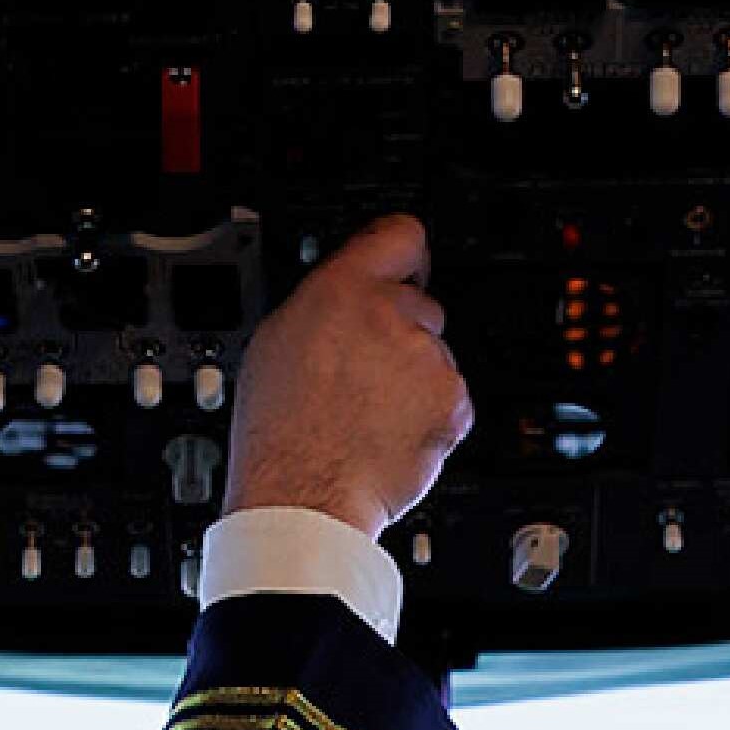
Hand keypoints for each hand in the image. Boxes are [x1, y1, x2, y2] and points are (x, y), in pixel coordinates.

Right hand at [222, 213, 473, 540]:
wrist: (305, 494)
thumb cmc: (280, 433)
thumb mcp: (276, 342)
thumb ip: (324, 307)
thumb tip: (343, 303)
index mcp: (341, 290)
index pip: (400, 235)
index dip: (406, 254)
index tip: (409, 265)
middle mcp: (390, 314)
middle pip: (420, 305)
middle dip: (402, 335)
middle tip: (367, 375)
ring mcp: (427, 359)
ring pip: (435, 357)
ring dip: (415, 381)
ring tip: (370, 416)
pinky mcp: (453, 402)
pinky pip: (453, 400)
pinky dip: (433, 418)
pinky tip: (392, 435)